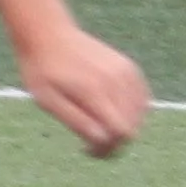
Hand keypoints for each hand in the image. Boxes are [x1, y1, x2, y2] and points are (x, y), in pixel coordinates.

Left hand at [20, 26, 149, 156]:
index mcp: (94, 91)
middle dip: (113, 141)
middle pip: (132, 127)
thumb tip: (103, 141)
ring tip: (97, 124)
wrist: (49, 36)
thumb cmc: (43, 72)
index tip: (86, 150)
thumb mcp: (48, 101)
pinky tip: (110, 112)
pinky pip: (142, 100)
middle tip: (89, 141)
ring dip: (123, 126)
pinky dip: (131, 112)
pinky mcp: (130, 67)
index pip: (119, 132)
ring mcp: (126, 72)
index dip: (107, 150)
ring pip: (139, 115)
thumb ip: (77, 122)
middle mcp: (116, 80)